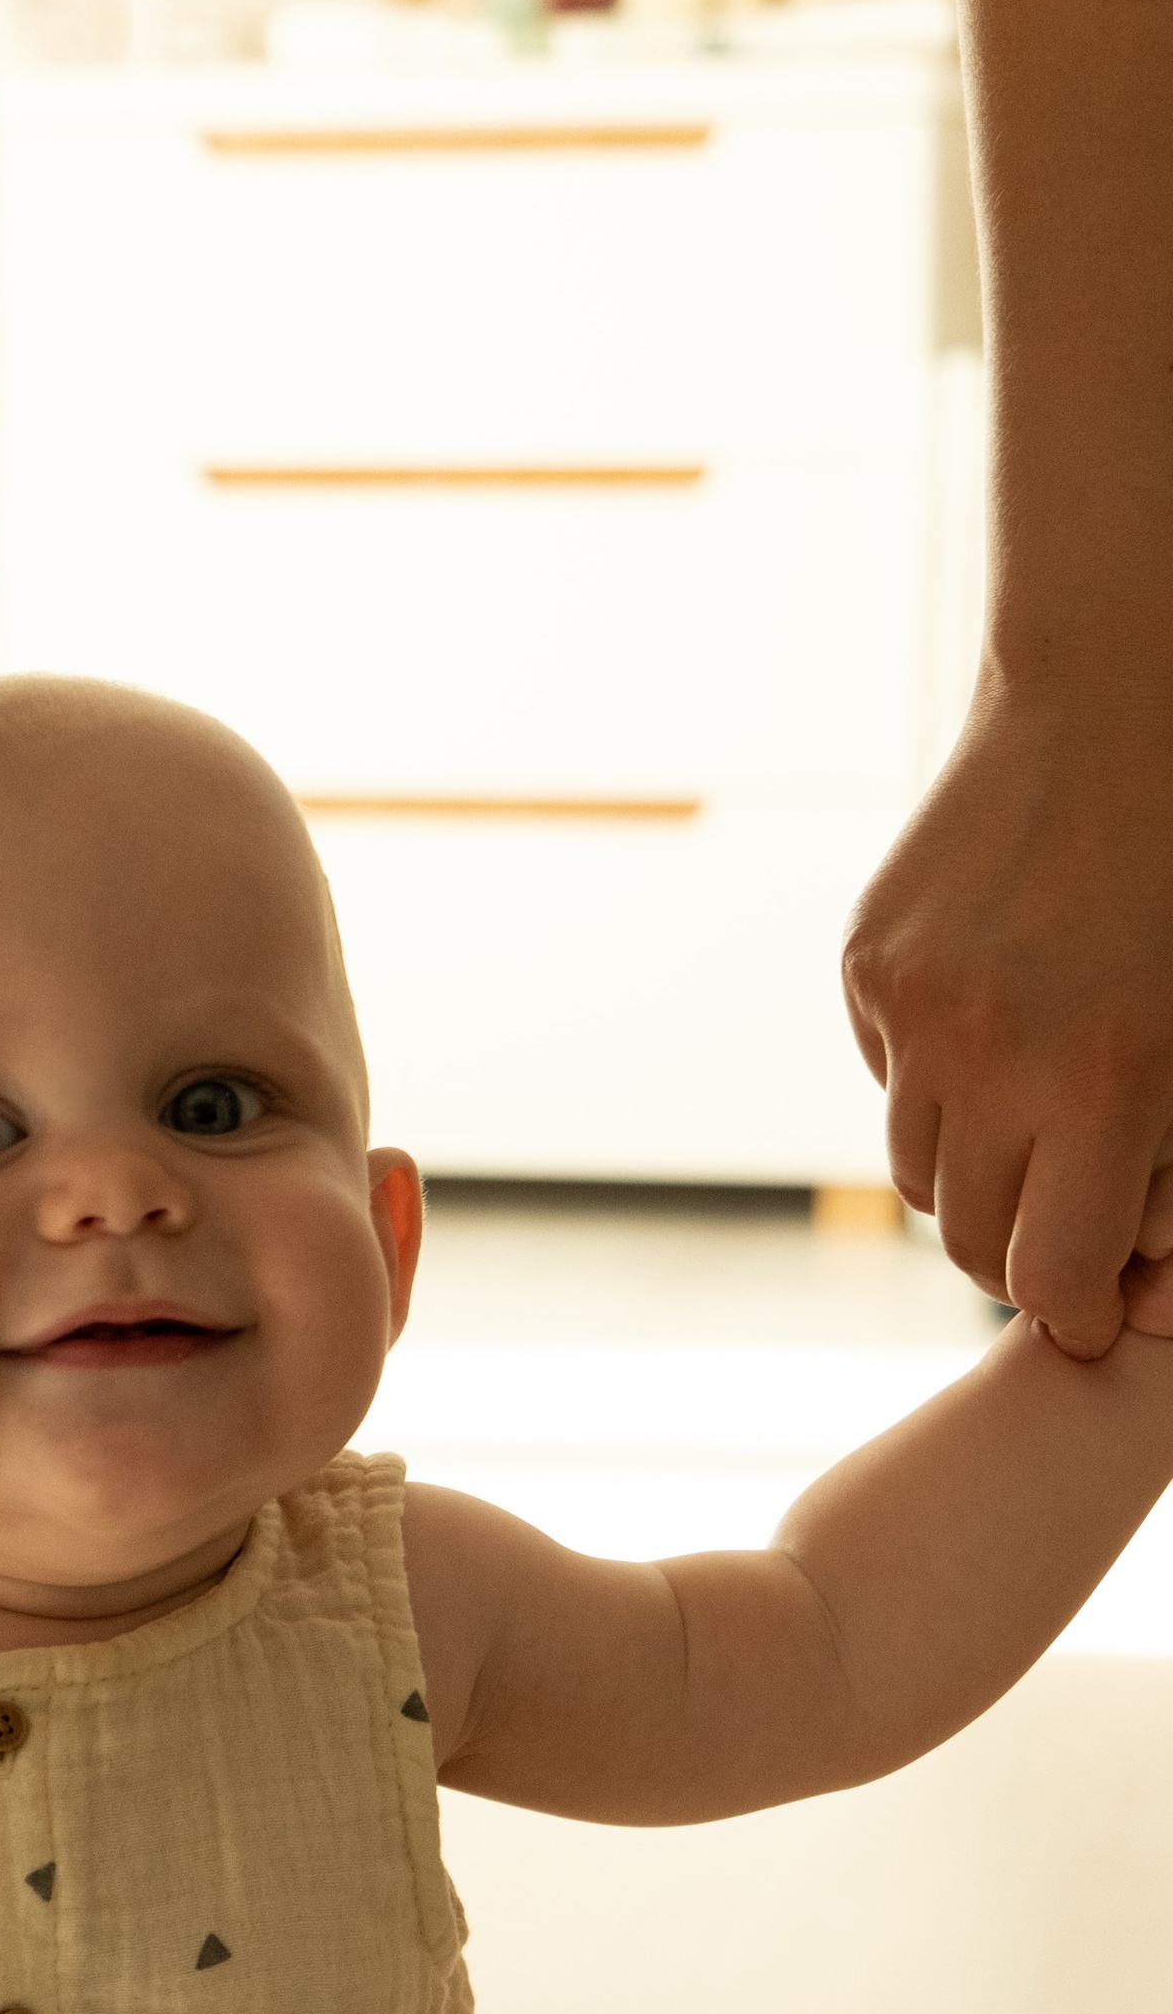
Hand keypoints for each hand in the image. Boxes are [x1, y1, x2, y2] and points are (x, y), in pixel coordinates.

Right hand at [841, 667, 1172, 1356]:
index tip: (1093, 1306)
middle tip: (1068, 1228)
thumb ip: (1164, 1159)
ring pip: (919, 1171)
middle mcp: (989, 1059)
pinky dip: (937, 1084)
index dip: (1073, 1308)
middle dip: (1021, 1251)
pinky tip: (997, 1023)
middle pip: (971, 1238)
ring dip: (975, 1172)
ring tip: (1037, 1124)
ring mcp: (915, 1011)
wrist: (1121, 705)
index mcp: (1102, 1086)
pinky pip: (890, 1080)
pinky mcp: (869, 967)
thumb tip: (1114, 1269)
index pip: (1045, 1281)